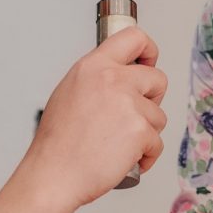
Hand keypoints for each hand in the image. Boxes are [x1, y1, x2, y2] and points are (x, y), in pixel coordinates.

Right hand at [24, 27, 166, 211]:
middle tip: (133, 116)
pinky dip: (146, 156)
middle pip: (157, 79)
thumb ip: (97, 78)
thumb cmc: (57, 143)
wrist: (53, 175)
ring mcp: (129, 104)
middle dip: (152, 99)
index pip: (134, 37)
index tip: (148, 63)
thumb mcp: (69, 92)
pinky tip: (126, 160)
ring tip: (120, 145)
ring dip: (146, 132)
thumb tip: (121, 75)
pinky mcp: (140, 130)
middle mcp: (113, 79)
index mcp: (94, 66)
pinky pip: (157, 142)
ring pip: (158, 116)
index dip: (149, 50)